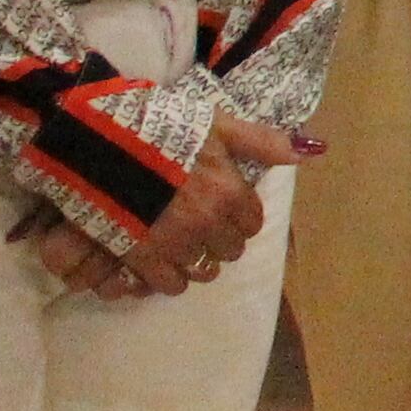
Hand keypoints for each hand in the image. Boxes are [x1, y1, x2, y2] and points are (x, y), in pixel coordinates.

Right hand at [14, 112, 295, 299]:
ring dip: (197, 260)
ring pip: (203, 271)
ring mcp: (175, 244)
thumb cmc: (162, 127)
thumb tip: (312, 150)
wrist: (99, 142)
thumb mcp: (217, 125)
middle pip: (229, 250)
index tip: (224, 209)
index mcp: (230, 193)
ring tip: (183, 245)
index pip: (252, 224)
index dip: (239, 217)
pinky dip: (170, 276)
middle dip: (220, 239)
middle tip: (201, 225)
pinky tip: (162, 259)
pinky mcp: (142, 257)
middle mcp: (208, 224)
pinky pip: (171, 284)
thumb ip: (263, 142)